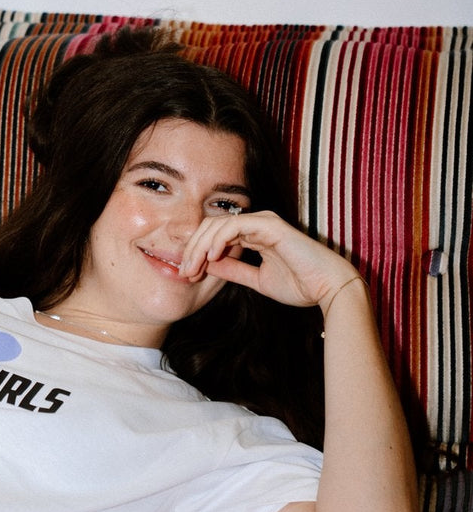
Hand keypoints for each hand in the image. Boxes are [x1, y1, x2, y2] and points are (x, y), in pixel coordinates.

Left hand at [179, 209, 357, 309]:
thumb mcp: (256, 280)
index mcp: (253, 236)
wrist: (328, 289)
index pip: (214, 236)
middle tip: (183, 271)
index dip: (196, 253)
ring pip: (218, 223)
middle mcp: (256, 225)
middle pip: (211, 226)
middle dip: (192, 249)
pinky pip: (235, 225)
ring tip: (192, 266)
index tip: (187, 274)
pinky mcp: (270, 225)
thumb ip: (234, 271)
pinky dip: (219, 239)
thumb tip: (209, 266)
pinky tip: (211, 256)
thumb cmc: (300, 285)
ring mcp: (263, 222)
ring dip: (200, 246)